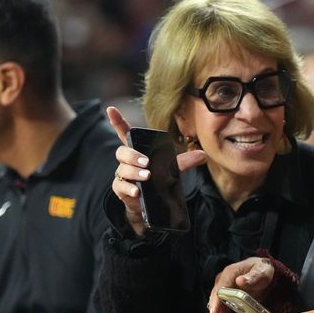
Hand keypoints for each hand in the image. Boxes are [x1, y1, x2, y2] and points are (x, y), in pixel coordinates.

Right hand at [105, 106, 205, 235]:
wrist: (150, 204)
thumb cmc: (158, 180)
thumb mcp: (172, 170)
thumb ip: (184, 162)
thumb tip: (203, 154)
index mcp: (138, 151)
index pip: (124, 133)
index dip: (117, 121)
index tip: (111, 108)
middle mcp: (127, 161)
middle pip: (122, 152)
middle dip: (133, 155)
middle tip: (147, 162)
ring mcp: (123, 175)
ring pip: (122, 169)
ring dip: (135, 172)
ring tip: (147, 177)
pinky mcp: (121, 189)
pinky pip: (120, 186)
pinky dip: (129, 188)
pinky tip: (137, 191)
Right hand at [208, 257, 275, 312]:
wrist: (264, 274)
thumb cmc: (262, 270)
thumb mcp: (261, 271)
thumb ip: (253, 276)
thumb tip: (240, 281)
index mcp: (229, 274)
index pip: (219, 289)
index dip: (216, 301)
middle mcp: (223, 283)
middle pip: (216, 301)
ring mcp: (225, 292)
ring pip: (219, 308)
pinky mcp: (228, 300)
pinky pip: (224, 311)